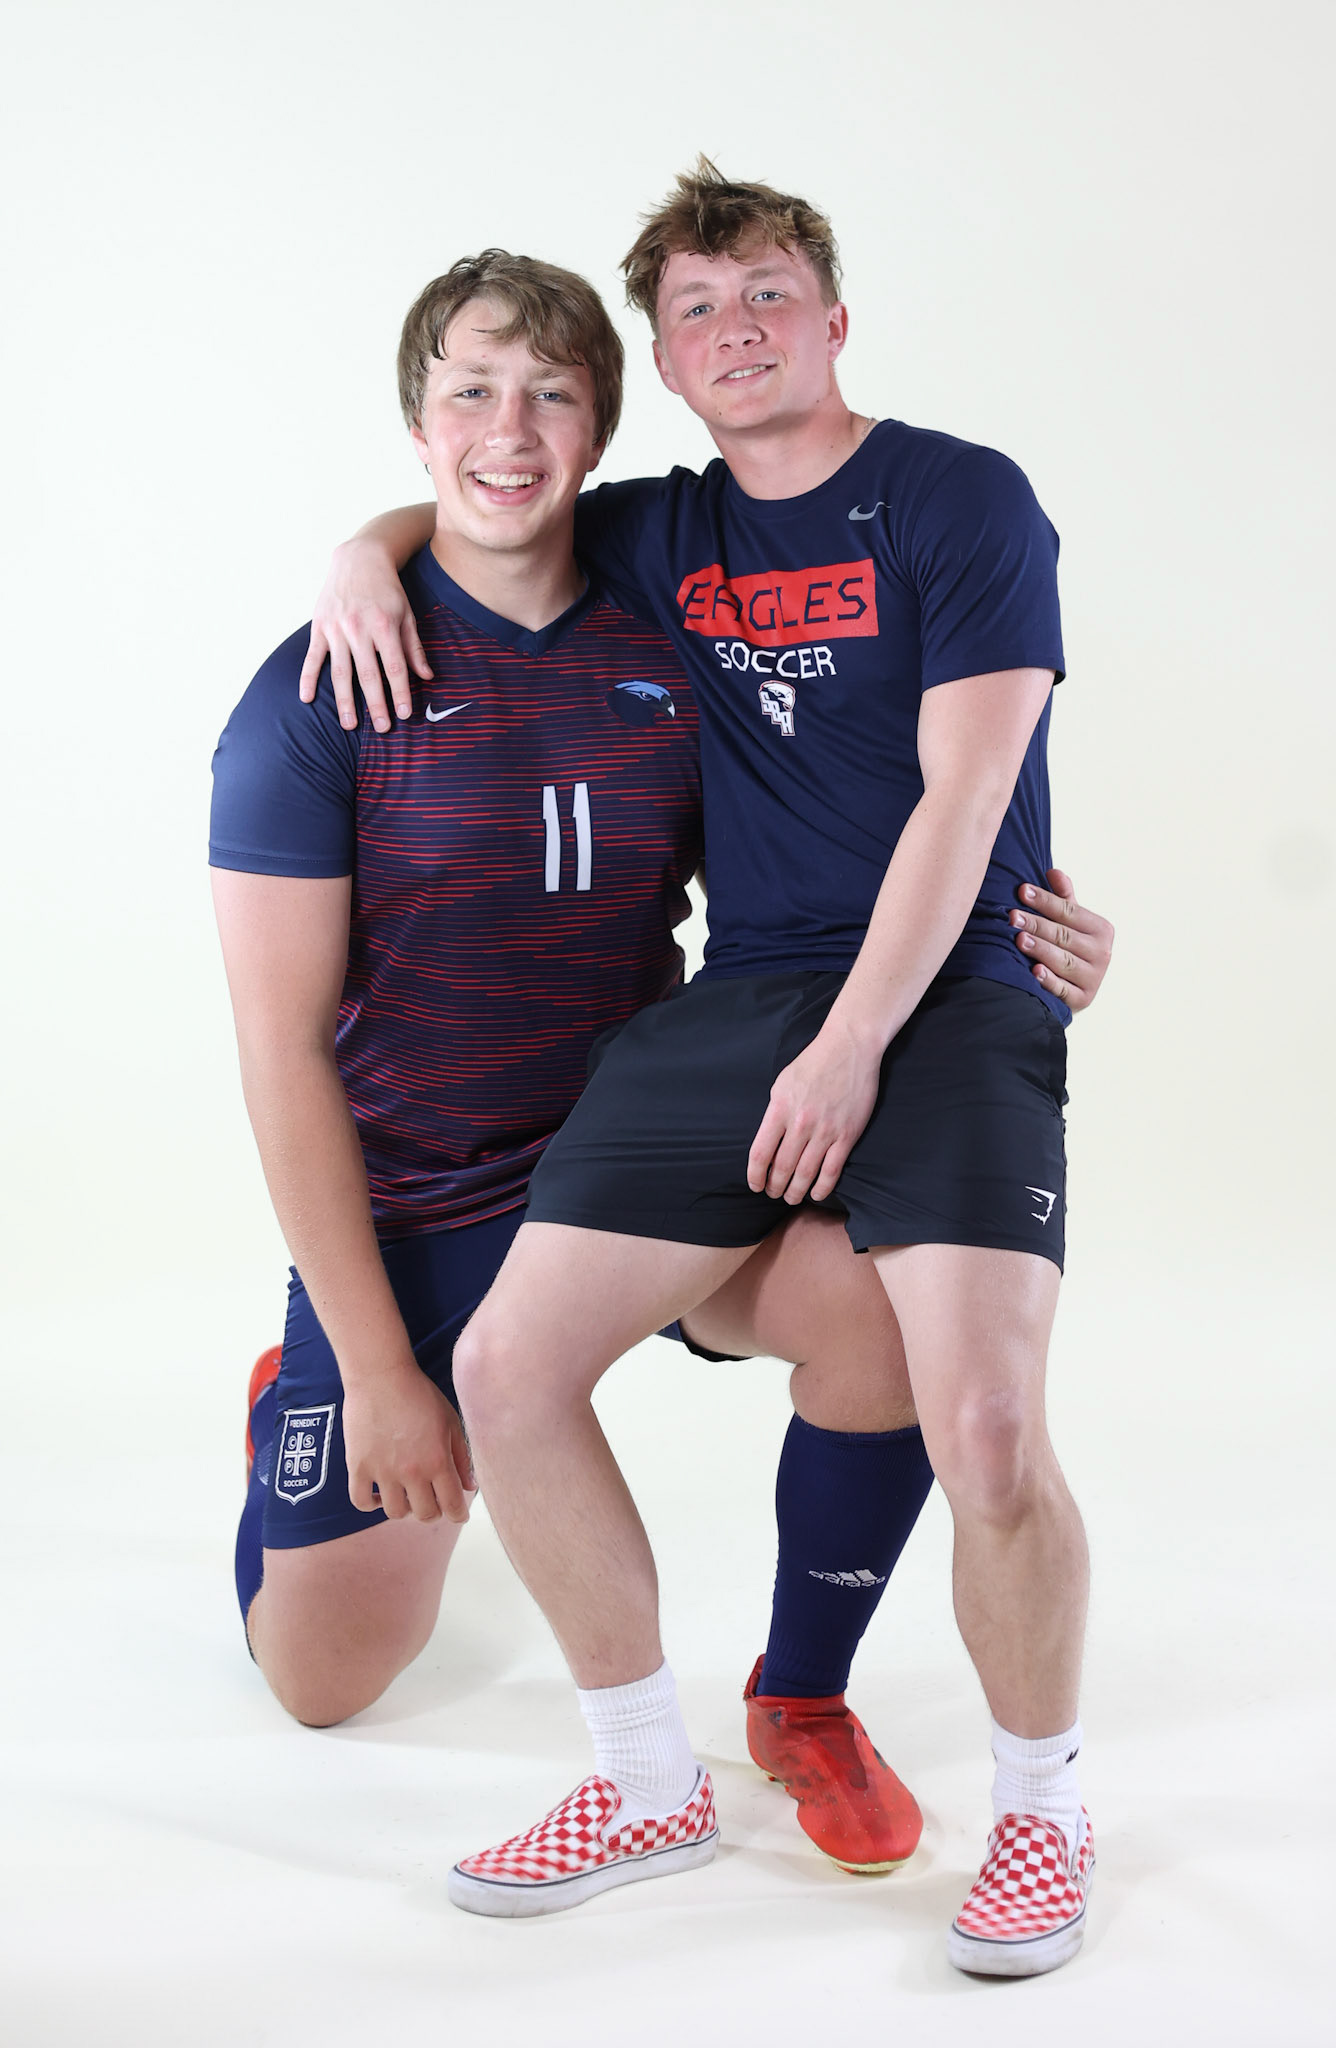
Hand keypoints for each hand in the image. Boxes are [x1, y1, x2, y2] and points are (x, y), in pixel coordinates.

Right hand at [298, 539, 431, 734]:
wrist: (358, 557)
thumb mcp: (407, 614)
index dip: (401, 693)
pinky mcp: (320, 626)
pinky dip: (308, 678)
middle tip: (382, 729)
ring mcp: (337, 628)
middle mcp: (360, 628)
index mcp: (385, 626)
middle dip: (376, 704)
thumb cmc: (388, 589)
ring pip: (341, 672)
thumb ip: (414, 647)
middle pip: (369, 675)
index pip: (395, 668)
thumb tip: (427, 677)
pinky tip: (306, 699)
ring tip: (349, 725)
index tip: (405, 714)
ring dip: (345, 701)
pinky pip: (313, 657)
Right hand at [342, 1364, 473, 1523]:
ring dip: (404, 1508)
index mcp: (438, 1461)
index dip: (458, 1515)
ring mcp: (382, 1471)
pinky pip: (361, 1502)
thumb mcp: (450, 1421)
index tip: (458, 1514)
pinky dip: (371, 1503)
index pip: (453, 1506)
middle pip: (425, 1515)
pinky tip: (379, 1493)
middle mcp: (411, 1472)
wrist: (381, 1375)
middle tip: (432, 1500)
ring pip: (395, 1513)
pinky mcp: (358, 1466)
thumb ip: (462, 1456)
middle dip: (433, 1512)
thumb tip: (470, 1486)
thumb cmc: (419, 1394)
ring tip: (406, 1493)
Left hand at [747, 1018, 881, 1205]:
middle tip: (772, 1194)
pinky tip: (816, 1194)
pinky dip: (822, 1188)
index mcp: (779, 1109)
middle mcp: (800, 1123)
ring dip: (795, 1192)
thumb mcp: (782, 1083)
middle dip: (774, 1187)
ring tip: (790, 1198)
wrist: (849, 1047)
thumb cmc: (813, 1062)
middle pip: (781, 1168)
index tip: (754, 1185)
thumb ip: (775, 1112)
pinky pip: (832, 1170)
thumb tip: (770, 1139)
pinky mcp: (847, 1135)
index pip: (760, 1154)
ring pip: (805, 1174)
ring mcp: (825, 1131)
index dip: (755, 1175)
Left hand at [1010, 868, 1114, 1012]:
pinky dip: (1049, 981)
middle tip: (1012, 917)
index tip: (1022, 891)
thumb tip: (1053, 871)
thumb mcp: (1070, 923)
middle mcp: (1102, 953)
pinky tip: (1034, 971)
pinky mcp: (1082, 1000)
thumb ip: (1064, 899)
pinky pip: (1063, 989)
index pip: (1069, 911)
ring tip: (1019, 940)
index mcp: (1101, 930)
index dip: (1045, 901)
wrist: (1075, 989)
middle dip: (1036, 925)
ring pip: (1063, 961)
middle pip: (1063, 935)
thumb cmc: (1069, 949)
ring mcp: (1093, 978)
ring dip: (1040, 950)